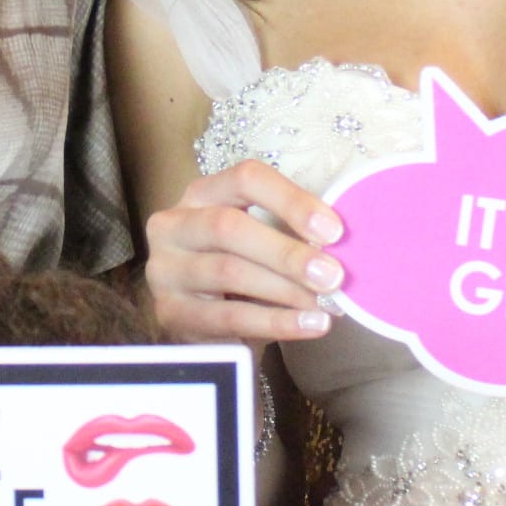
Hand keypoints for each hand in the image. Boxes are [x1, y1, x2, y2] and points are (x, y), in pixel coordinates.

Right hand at [143, 157, 343, 343]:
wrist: (207, 327)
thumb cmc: (241, 273)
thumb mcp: (261, 242)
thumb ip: (291, 234)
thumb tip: (340, 244)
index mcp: (201, 193)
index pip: (245, 179)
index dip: (291, 200)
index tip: (334, 230)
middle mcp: (173, 225)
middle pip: (229, 226)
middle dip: (287, 252)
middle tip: (333, 275)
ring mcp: (165, 270)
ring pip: (228, 271)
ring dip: (284, 289)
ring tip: (325, 304)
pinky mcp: (169, 313)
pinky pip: (228, 317)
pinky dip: (275, 322)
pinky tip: (310, 325)